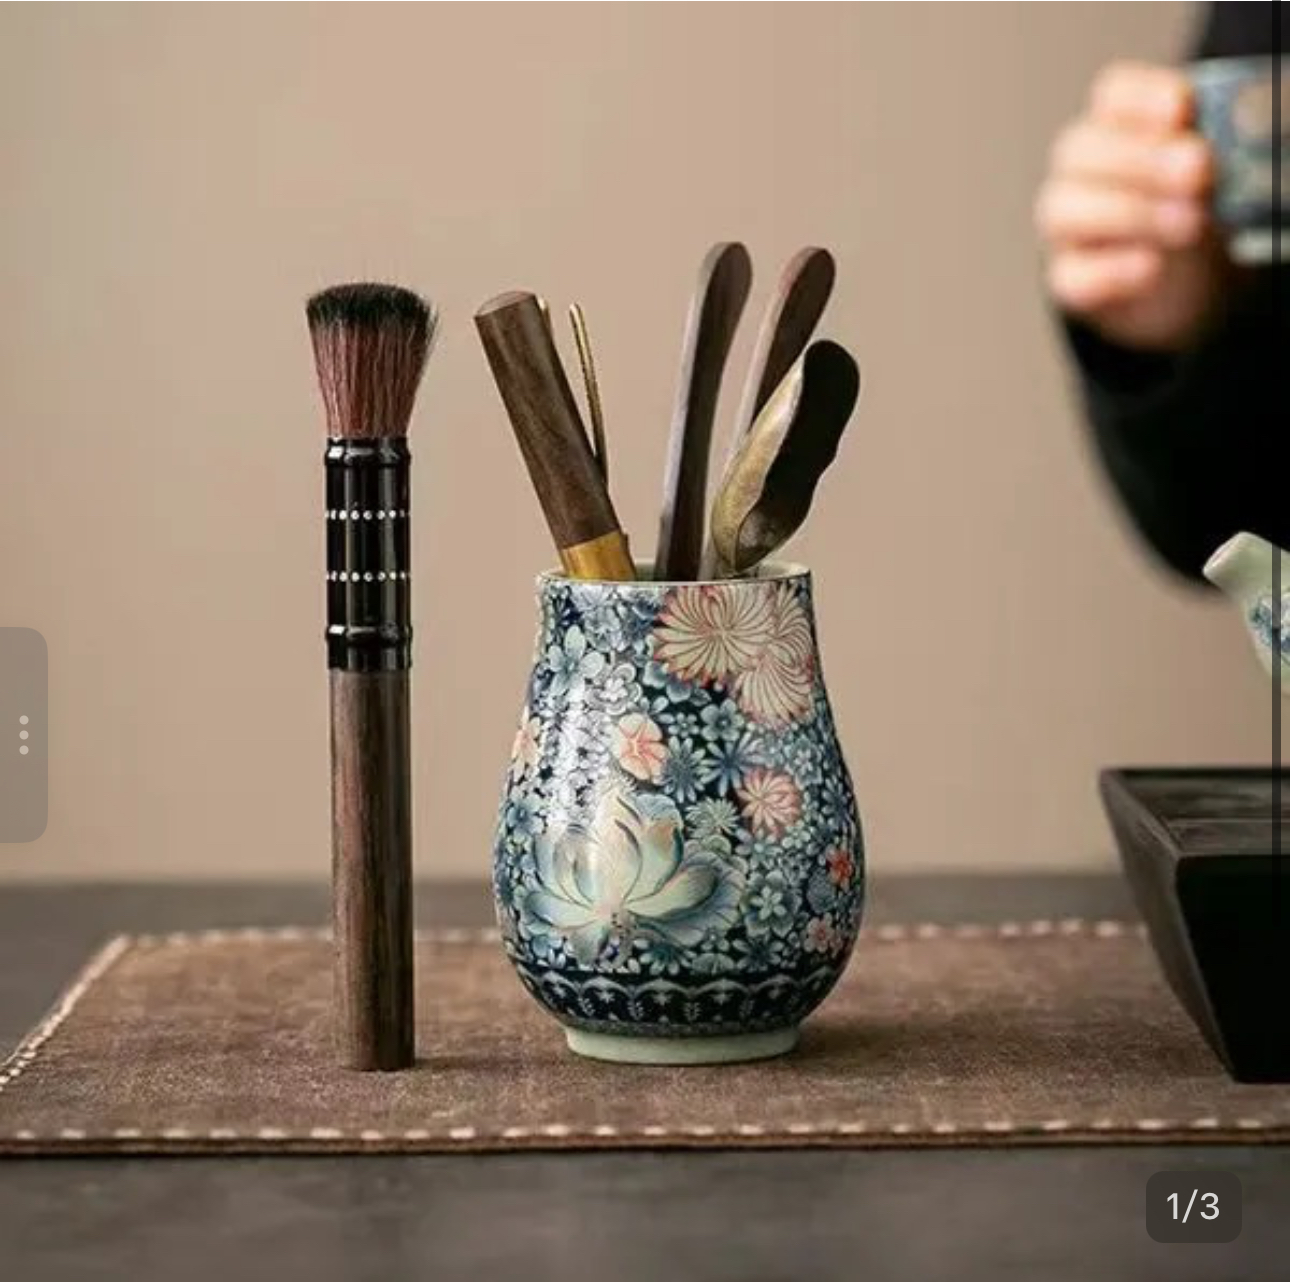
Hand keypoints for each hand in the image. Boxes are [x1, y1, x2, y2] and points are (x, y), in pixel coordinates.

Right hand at [1036, 61, 1236, 351]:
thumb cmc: (1202, 208)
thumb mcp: (1223, 166)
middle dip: (1141, 159)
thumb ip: (1230, 142)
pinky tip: (1150, 267)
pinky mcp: (1071, 279)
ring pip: (1064, 210)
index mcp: (1119, 126)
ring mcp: (1067, 228)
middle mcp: (1081, 171)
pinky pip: (1071, 275)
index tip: (1181, 109)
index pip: (1112, 95)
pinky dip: (1110, 271)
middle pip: (1081, 149)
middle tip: (1197, 170)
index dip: (1140, 98)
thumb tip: (1264, 124)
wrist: (1187, 280)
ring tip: (1189, 223)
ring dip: (1129, 213)